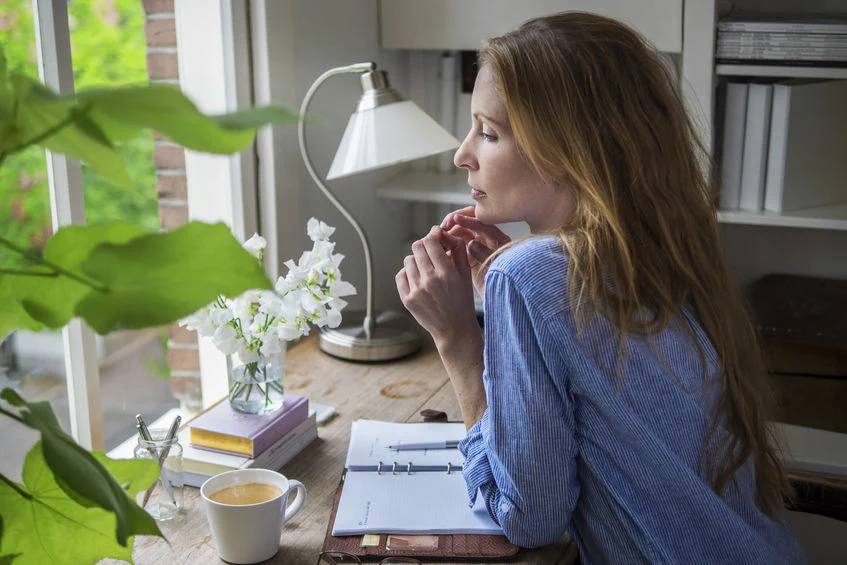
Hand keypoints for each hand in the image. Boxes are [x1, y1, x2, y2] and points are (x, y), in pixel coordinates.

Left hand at [395, 226, 478, 347]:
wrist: (454, 330)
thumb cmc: (462, 302)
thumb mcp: (466, 276)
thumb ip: (458, 252)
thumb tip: (445, 233)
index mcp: (446, 273)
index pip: (431, 241)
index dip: (433, 234)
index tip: (436, 236)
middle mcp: (429, 281)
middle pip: (417, 247)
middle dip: (424, 245)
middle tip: (431, 251)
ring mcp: (416, 291)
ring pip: (408, 260)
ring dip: (417, 260)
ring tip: (426, 269)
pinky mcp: (407, 299)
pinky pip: (401, 275)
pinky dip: (408, 273)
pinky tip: (418, 279)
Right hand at [440, 206, 510, 297]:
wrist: (503, 298)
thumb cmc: (505, 283)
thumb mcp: (496, 268)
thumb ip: (485, 254)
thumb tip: (471, 243)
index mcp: (498, 240)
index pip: (483, 223)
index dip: (469, 220)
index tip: (455, 219)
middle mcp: (488, 241)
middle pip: (470, 224)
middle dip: (455, 223)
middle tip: (443, 227)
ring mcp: (478, 248)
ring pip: (461, 234)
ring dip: (450, 233)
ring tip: (439, 237)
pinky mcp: (470, 258)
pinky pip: (457, 246)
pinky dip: (448, 246)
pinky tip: (441, 248)